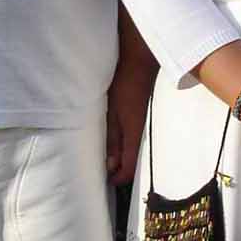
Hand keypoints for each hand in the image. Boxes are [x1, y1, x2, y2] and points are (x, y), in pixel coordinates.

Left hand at [105, 61, 154, 183]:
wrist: (139, 60)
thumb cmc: (124, 84)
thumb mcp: (112, 112)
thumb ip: (111, 138)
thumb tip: (110, 164)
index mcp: (134, 133)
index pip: (129, 167)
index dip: (118, 178)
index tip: (106, 180)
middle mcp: (140, 132)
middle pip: (130, 160)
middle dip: (117, 169)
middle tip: (99, 170)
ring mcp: (140, 123)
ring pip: (130, 148)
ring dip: (118, 155)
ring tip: (101, 156)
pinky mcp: (138, 115)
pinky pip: (130, 136)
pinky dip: (120, 143)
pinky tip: (110, 139)